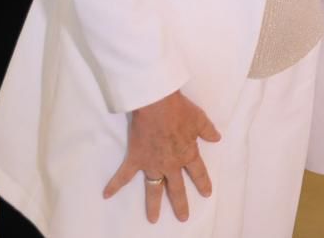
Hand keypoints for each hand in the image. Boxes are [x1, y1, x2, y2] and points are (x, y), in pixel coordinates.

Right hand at [103, 90, 220, 222]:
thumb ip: (208, 131)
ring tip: (153, 219)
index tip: (207, 194)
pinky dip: (114, 184)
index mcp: (188, 154)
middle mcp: (171, 164)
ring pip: (154, 188)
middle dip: (180, 204)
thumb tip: (217, 138)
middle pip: (177, 188)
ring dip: (153, 205)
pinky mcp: (136, 159)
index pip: (198, 172)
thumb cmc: (180, 110)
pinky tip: (106, 195)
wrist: (157, 105)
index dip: (203, 183)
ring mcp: (152, 164)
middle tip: (183, 217)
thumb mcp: (200, 119)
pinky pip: (123, 175)